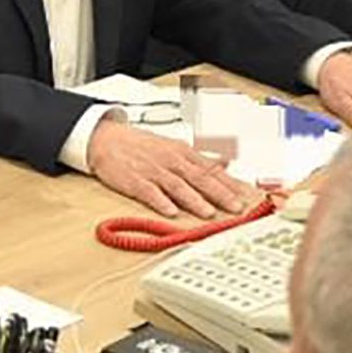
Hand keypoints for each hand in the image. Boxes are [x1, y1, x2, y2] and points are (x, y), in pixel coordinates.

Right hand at [87, 121, 257, 220]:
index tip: (245, 196)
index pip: (211, 169)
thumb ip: (200, 158)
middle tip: (235, 207)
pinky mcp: (134, 181)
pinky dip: (161, 202)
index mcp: (182, 152)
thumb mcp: (174, 147)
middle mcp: (171, 161)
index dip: (229, 183)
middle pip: (199, 178)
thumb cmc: (141, 146)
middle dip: (219, 194)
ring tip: (208, 213)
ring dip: (194, 200)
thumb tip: (225, 162)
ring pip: (177, 186)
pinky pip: (149, 192)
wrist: (107, 140)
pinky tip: (170, 212)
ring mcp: (152, 171)